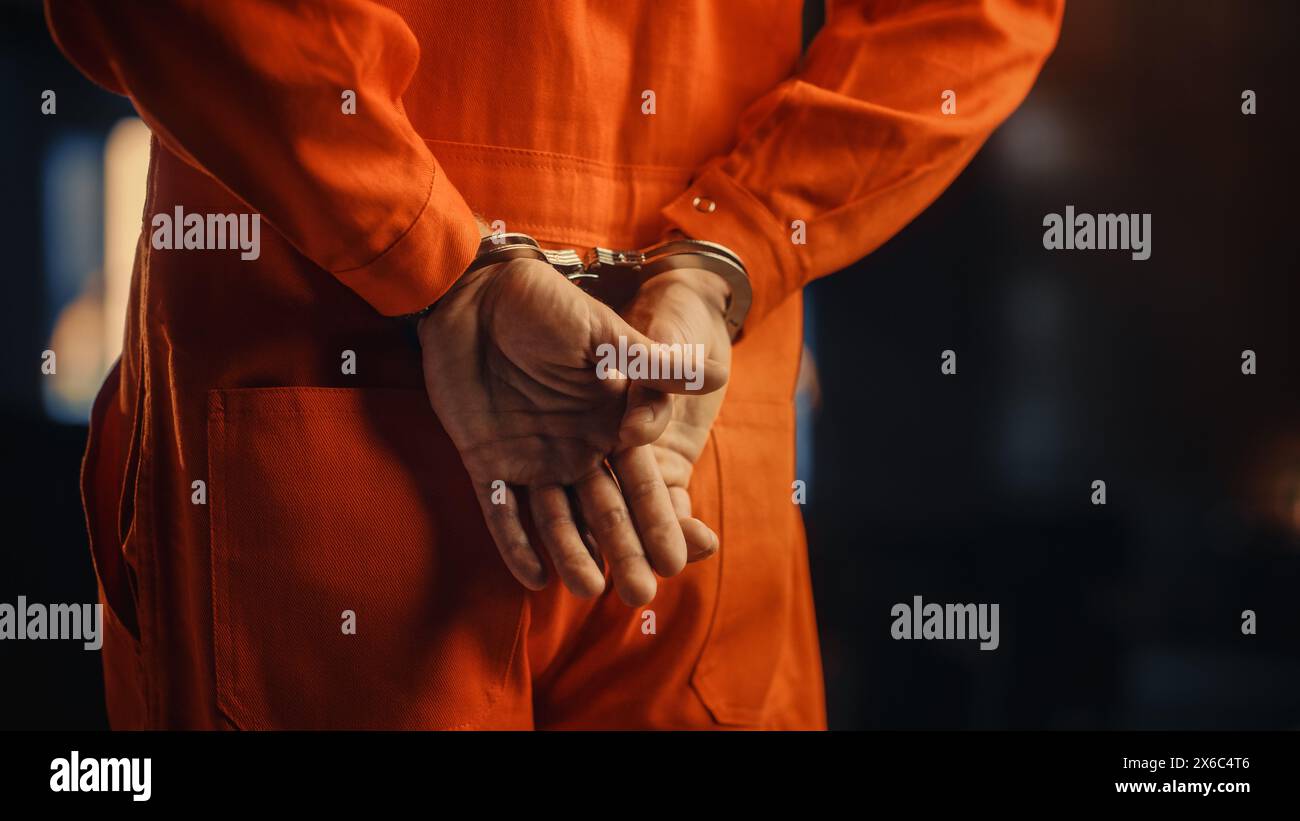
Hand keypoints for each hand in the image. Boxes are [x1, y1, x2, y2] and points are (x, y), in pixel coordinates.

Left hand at [418, 257, 726, 604]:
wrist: (474, 294)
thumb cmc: (544, 305)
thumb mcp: (602, 334)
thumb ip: (651, 362)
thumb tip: (713, 374)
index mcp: (610, 421)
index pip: (641, 480)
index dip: (659, 518)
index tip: (681, 556)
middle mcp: (577, 447)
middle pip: (605, 510)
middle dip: (625, 552)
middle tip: (641, 596)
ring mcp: (531, 456)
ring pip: (557, 518)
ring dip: (573, 553)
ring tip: (589, 590)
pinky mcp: (487, 460)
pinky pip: (501, 510)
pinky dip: (515, 542)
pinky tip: (532, 577)